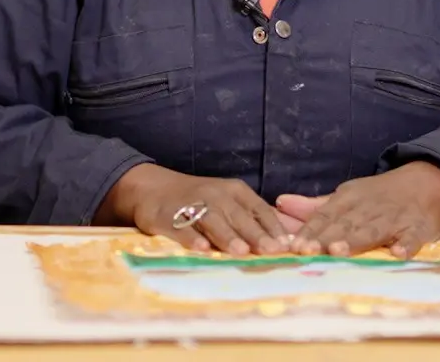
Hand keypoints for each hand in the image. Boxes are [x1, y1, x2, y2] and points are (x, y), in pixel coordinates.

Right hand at [98, 164, 297, 254]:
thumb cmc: (200, 200)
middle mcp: (216, 195)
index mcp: (235, 191)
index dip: (274, 227)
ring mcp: (191, 204)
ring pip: (213, 221)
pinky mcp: (168, 217)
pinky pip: (182, 228)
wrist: (152, 188)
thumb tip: (287, 239)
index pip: (260, 209)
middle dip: (256, 234)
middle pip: (239, 216)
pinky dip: (192, 238)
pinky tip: (202, 249)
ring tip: (240, 251)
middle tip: (271, 251)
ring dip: (227, 236)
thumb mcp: (229, 201)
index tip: (287, 246)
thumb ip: (254, 218)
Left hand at [277, 162, 439, 258]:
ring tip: (339, 251)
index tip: (294, 246)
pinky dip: (406, 245)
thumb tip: (279, 204)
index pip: (326, 215)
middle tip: (308, 251)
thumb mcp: (346, 196)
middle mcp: (370, 207)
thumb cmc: (377, 196)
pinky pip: (412, 238)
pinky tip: (397, 254)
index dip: (310, 231)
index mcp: (350, 199)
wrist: (425, 184)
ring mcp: (395, 217)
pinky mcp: (418, 228)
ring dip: (357, 240)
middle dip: (326, 237)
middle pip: (346, 224)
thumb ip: (314, 206)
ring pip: (373, 229)